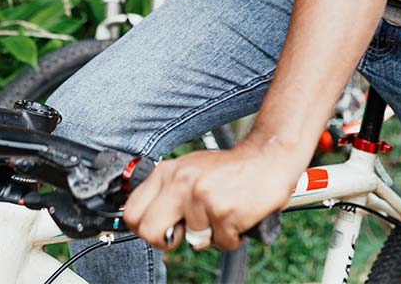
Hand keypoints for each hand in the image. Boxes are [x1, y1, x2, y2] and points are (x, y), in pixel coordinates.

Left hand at [122, 139, 302, 252]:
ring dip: (212, 235)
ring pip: (193, 242)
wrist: (268, 158)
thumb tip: (146, 224)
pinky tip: (237, 215)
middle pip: (149, 232)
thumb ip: (166, 193)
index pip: (132, 211)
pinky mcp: (224, 212)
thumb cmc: (230, 169)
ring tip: (223, 213)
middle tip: (186, 233)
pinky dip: (232, 236)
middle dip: (167, 241)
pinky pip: (221, 243)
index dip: (143, 229)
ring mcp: (201, 198)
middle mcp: (180, 183)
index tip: (160, 230)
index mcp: (167, 172)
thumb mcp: (189, 169)